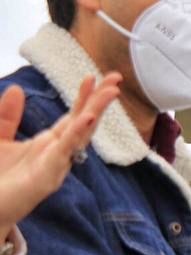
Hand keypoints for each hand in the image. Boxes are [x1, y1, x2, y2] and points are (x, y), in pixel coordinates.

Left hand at [0, 73, 121, 240]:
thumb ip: (7, 116)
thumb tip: (17, 89)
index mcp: (48, 144)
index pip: (72, 116)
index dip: (84, 97)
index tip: (94, 76)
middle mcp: (57, 154)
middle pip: (84, 122)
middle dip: (100, 100)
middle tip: (116, 78)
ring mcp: (56, 166)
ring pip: (81, 135)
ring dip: (96, 112)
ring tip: (110, 93)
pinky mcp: (48, 178)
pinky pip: (66, 152)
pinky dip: (77, 134)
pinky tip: (86, 119)